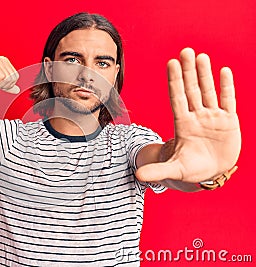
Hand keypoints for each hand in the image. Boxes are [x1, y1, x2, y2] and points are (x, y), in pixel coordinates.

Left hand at [136, 48, 240, 182]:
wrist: (210, 172)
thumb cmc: (190, 169)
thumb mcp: (175, 170)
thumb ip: (158, 171)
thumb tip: (138, 176)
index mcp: (182, 124)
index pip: (177, 98)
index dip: (174, 81)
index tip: (171, 63)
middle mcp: (197, 116)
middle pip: (191, 90)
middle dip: (188, 71)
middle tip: (185, 51)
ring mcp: (213, 117)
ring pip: (209, 91)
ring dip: (206, 75)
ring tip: (201, 56)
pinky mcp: (229, 121)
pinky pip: (228, 101)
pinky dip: (227, 87)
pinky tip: (224, 71)